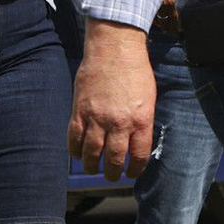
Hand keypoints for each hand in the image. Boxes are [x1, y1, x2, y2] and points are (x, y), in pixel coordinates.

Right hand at [68, 19, 155, 179]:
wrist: (114, 48)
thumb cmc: (135, 70)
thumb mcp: (149, 98)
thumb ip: (142, 121)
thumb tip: (135, 140)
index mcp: (141, 120)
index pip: (139, 155)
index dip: (135, 168)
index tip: (132, 173)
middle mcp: (119, 123)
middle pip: (114, 159)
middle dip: (113, 172)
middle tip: (112, 176)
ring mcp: (97, 118)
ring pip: (91, 153)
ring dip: (91, 166)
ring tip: (93, 169)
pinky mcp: (79, 110)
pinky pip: (74, 138)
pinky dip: (74, 150)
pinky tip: (77, 154)